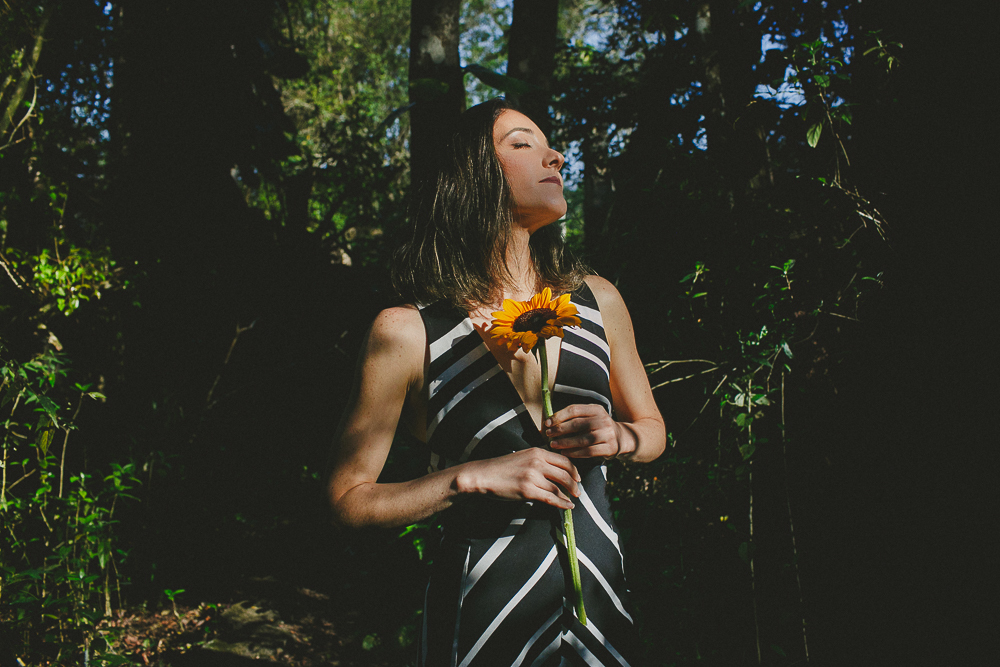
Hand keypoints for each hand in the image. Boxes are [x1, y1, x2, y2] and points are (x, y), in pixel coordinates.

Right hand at [456, 448, 580, 509]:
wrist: (483, 475)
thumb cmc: (501, 468)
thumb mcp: (522, 456)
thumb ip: (539, 460)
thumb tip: (555, 471)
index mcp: (537, 451)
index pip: (563, 460)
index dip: (574, 470)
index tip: (578, 478)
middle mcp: (537, 462)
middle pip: (565, 474)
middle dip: (574, 484)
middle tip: (578, 491)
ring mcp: (532, 476)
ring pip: (558, 487)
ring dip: (568, 495)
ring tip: (572, 500)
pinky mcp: (527, 490)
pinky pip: (550, 498)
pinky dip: (562, 503)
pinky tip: (567, 506)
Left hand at [545, 404, 630, 458]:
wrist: (621, 438)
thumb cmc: (598, 426)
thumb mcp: (590, 416)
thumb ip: (574, 416)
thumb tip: (549, 421)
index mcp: (596, 409)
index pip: (574, 410)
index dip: (559, 416)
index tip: (547, 423)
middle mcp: (603, 420)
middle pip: (577, 424)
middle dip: (560, 430)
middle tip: (548, 434)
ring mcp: (607, 434)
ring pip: (582, 439)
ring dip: (565, 443)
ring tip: (554, 444)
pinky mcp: (609, 448)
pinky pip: (588, 452)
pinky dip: (575, 453)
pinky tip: (565, 453)